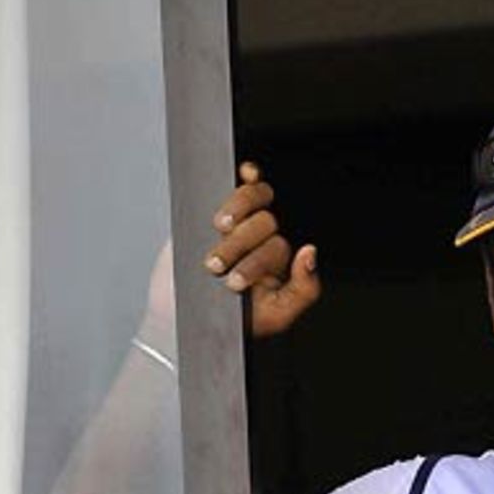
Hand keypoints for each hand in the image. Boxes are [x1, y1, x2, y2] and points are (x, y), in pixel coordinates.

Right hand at [205, 161, 320, 337]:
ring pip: (254, 198)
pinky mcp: (216, 207)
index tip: (233, 282)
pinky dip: (250, 174)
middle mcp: (264, 240)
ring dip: (237, 211)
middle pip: (265, 223)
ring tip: (219, 230)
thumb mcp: (276, 315)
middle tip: (215, 267)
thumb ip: (304, 289)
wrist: (183, 315)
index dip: (257, 261)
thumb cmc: (233, 319)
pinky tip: (247, 174)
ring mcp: (242, 222)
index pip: (280, 247)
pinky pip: (243, 182)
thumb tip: (310, 253)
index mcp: (280, 262)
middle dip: (238, 246)